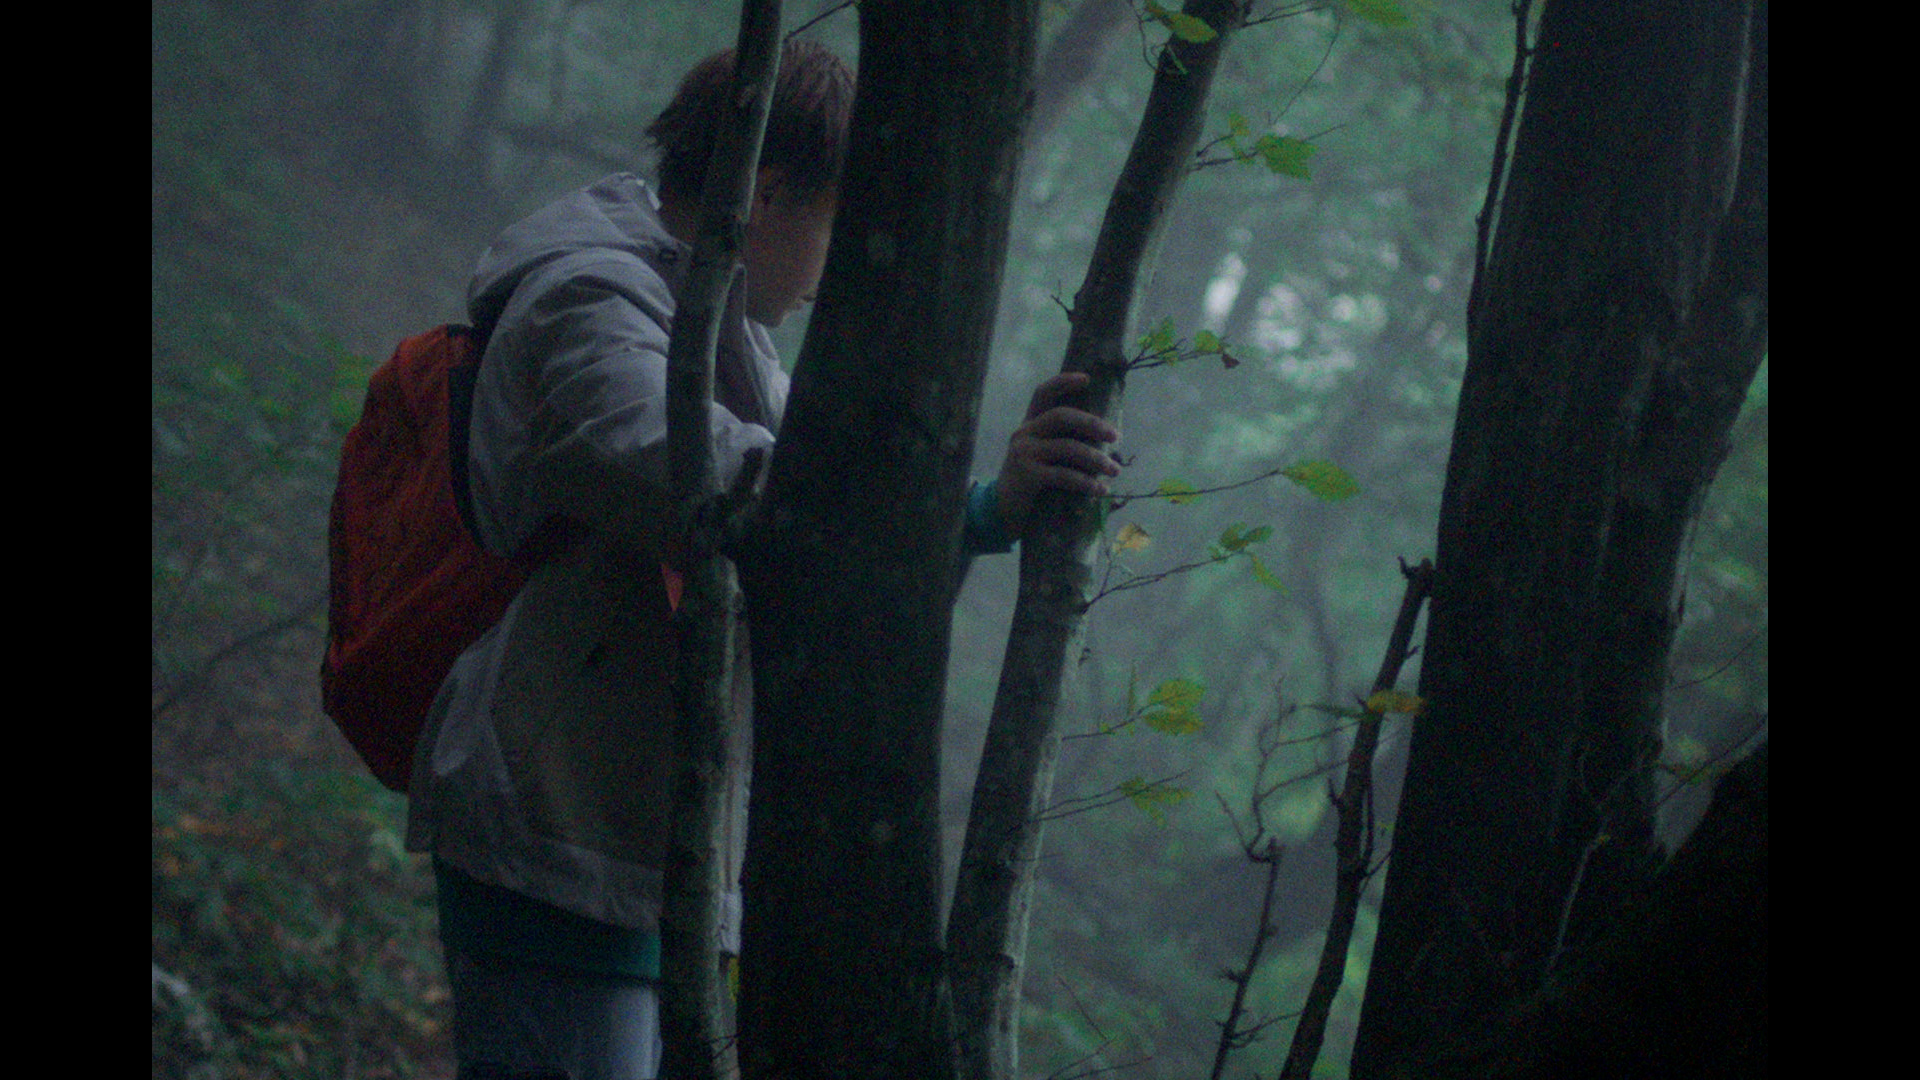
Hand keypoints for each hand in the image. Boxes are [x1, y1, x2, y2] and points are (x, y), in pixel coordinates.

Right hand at [994, 372, 1120, 537]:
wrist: (1002, 512)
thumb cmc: (1032, 483)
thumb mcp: (1044, 457)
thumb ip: (1064, 444)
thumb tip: (1106, 440)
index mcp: (1030, 424)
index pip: (1043, 393)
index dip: (1063, 382)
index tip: (1087, 378)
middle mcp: (1024, 433)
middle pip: (1061, 416)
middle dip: (1092, 424)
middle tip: (1116, 437)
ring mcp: (1023, 453)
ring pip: (1067, 447)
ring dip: (1096, 459)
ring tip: (1115, 471)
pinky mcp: (1027, 474)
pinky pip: (1063, 475)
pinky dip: (1085, 482)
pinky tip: (1100, 490)